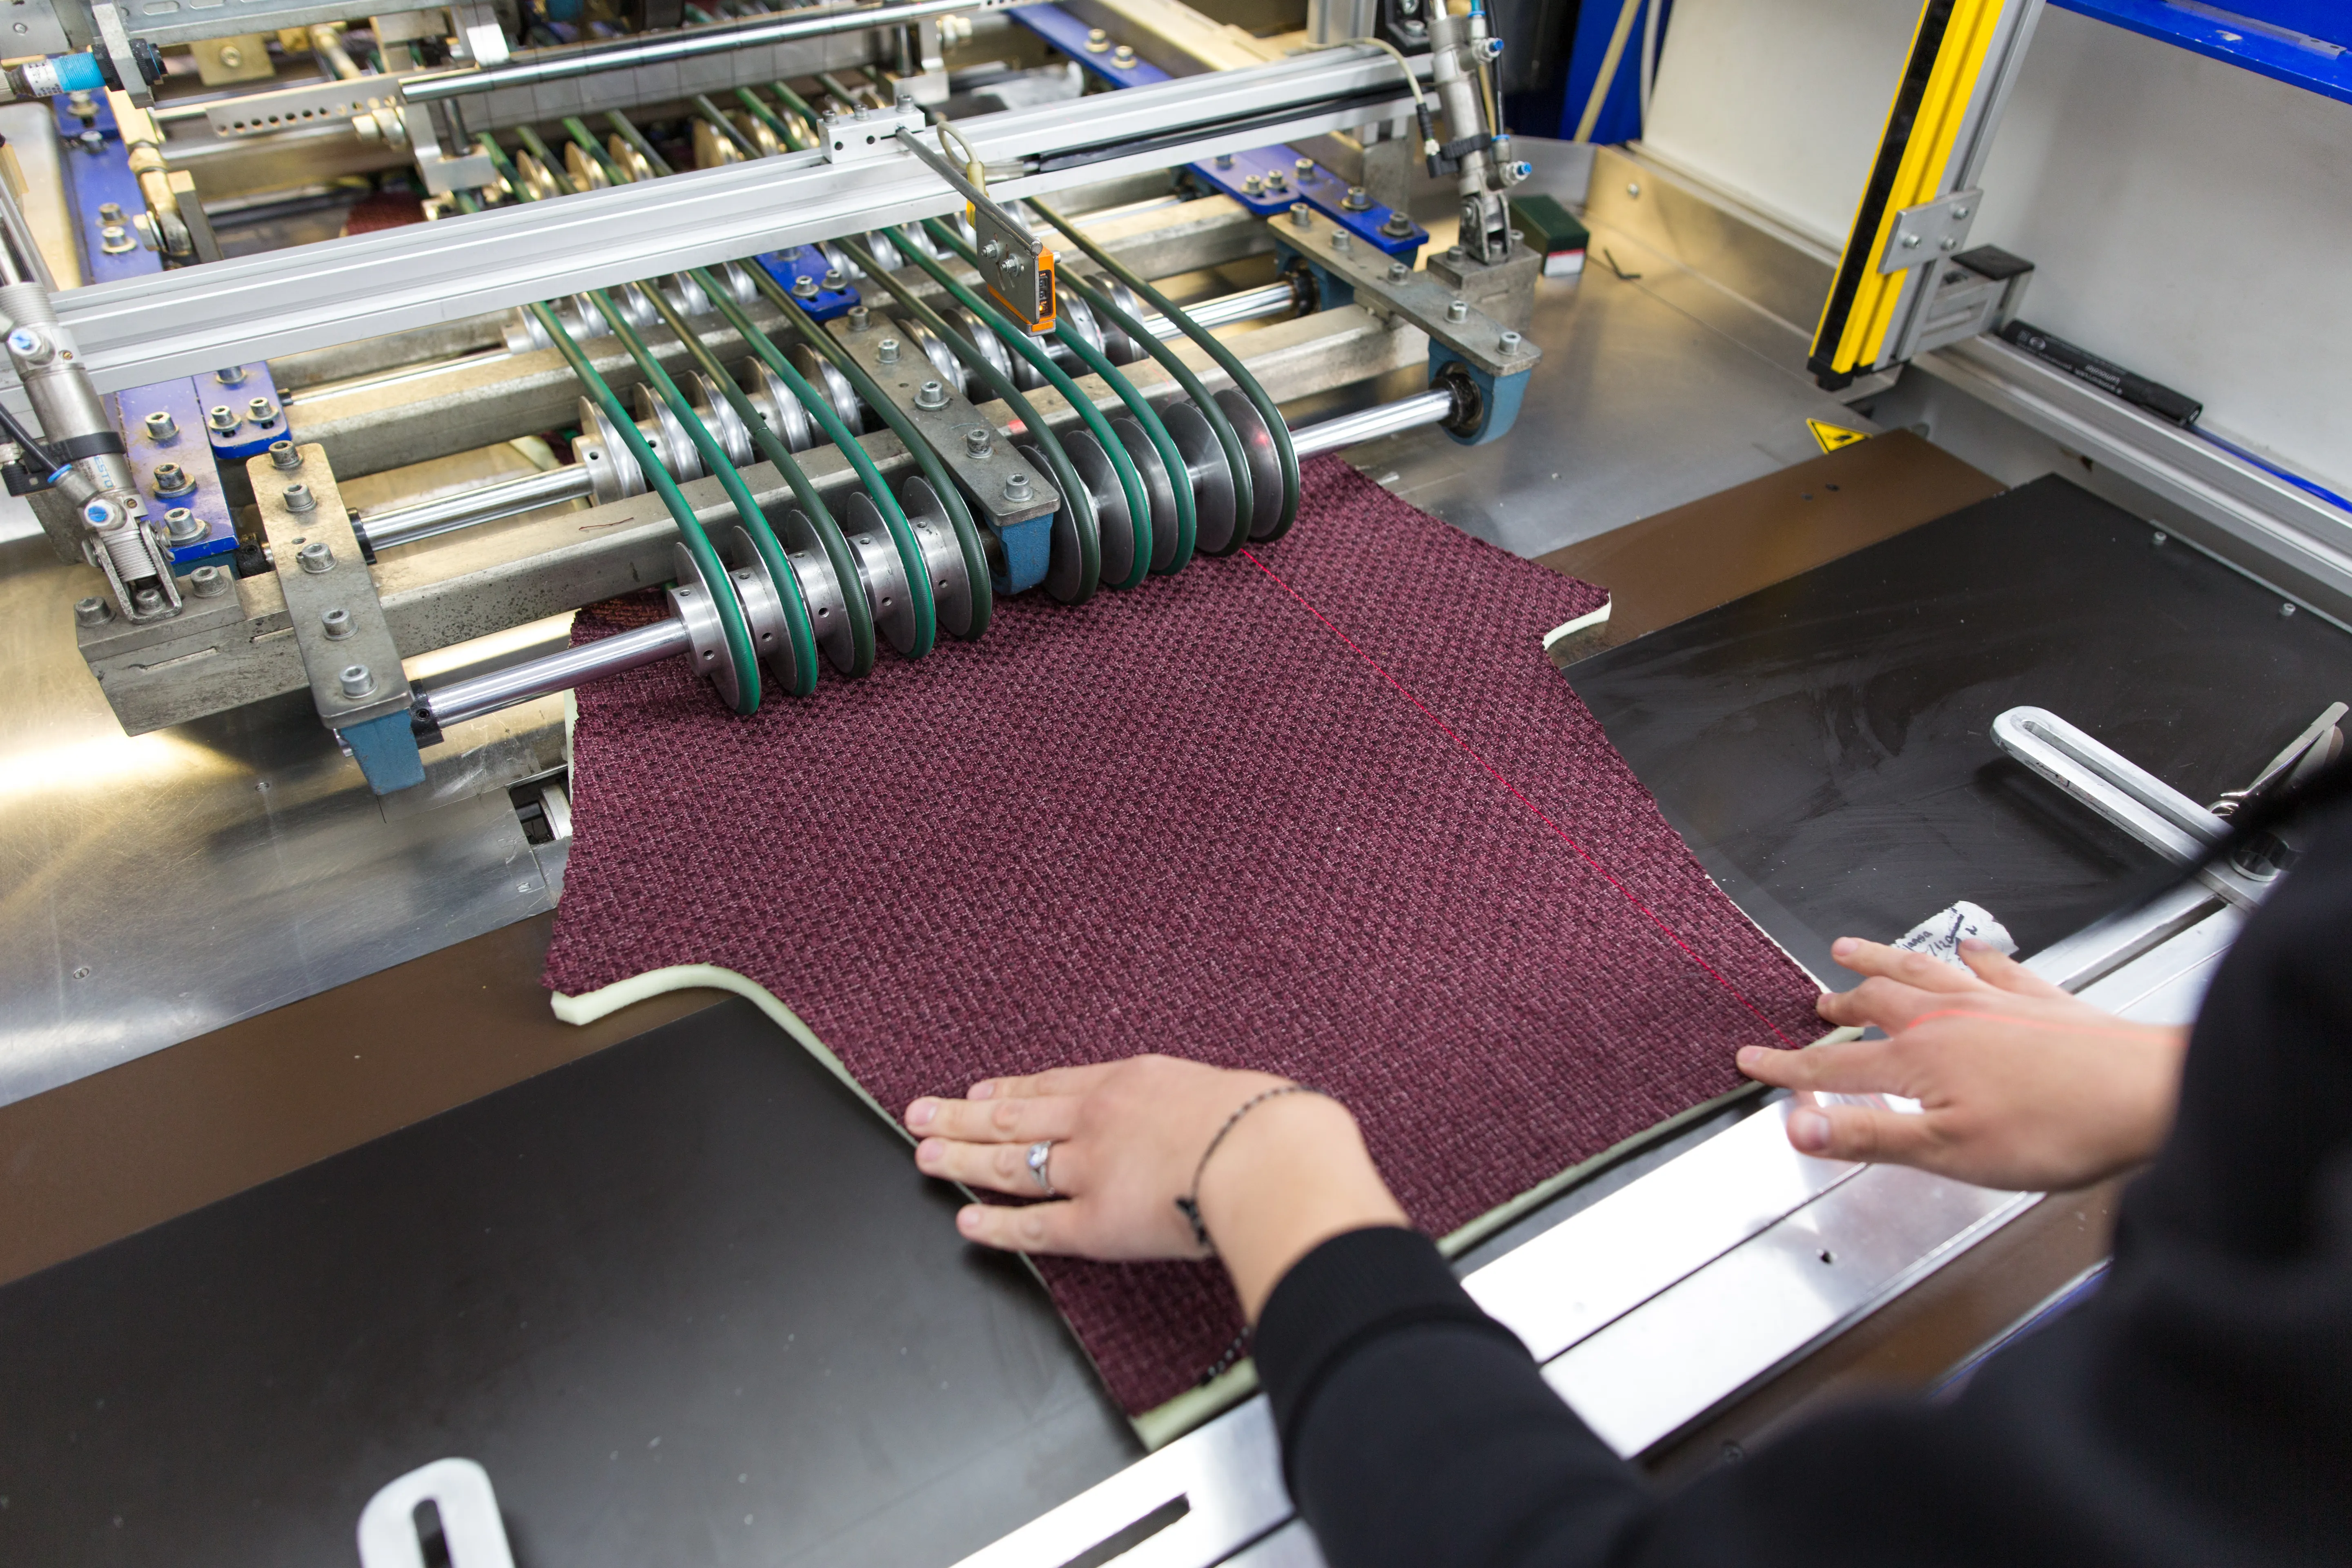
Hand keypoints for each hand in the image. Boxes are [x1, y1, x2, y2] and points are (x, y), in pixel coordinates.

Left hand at [905, 1055, 1406, 1319]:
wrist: (1265, 1152)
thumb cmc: (1265, 1119)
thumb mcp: (1225, 1089)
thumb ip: (1198, 1105)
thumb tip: (1213, 1119)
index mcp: (1130, 1082)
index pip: (1053, 1085)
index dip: (1010, 1089)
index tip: (980, 1091)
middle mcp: (1097, 1121)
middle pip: (1014, 1116)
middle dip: (962, 1117)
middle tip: (920, 1114)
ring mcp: (1090, 1171)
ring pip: (1011, 1164)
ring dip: (962, 1160)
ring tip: (925, 1157)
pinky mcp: (1096, 1224)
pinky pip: (1035, 1227)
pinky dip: (997, 1226)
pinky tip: (967, 1222)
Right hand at [1737, 936, 2186, 1189]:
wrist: (2149, 1096)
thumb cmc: (2056, 1127)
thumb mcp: (1945, 1149)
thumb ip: (1866, 1134)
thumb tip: (1795, 1125)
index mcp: (1920, 1057)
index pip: (1837, 1062)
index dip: (1791, 1065)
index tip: (1754, 1060)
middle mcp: (1950, 1018)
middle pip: (1878, 1001)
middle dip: (1839, 1002)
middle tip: (1815, 1003)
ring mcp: (1996, 1003)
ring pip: (1924, 970)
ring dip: (1884, 958)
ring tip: (1854, 947)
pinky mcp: (2042, 1001)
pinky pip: (1996, 967)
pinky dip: (1974, 955)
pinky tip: (1970, 947)